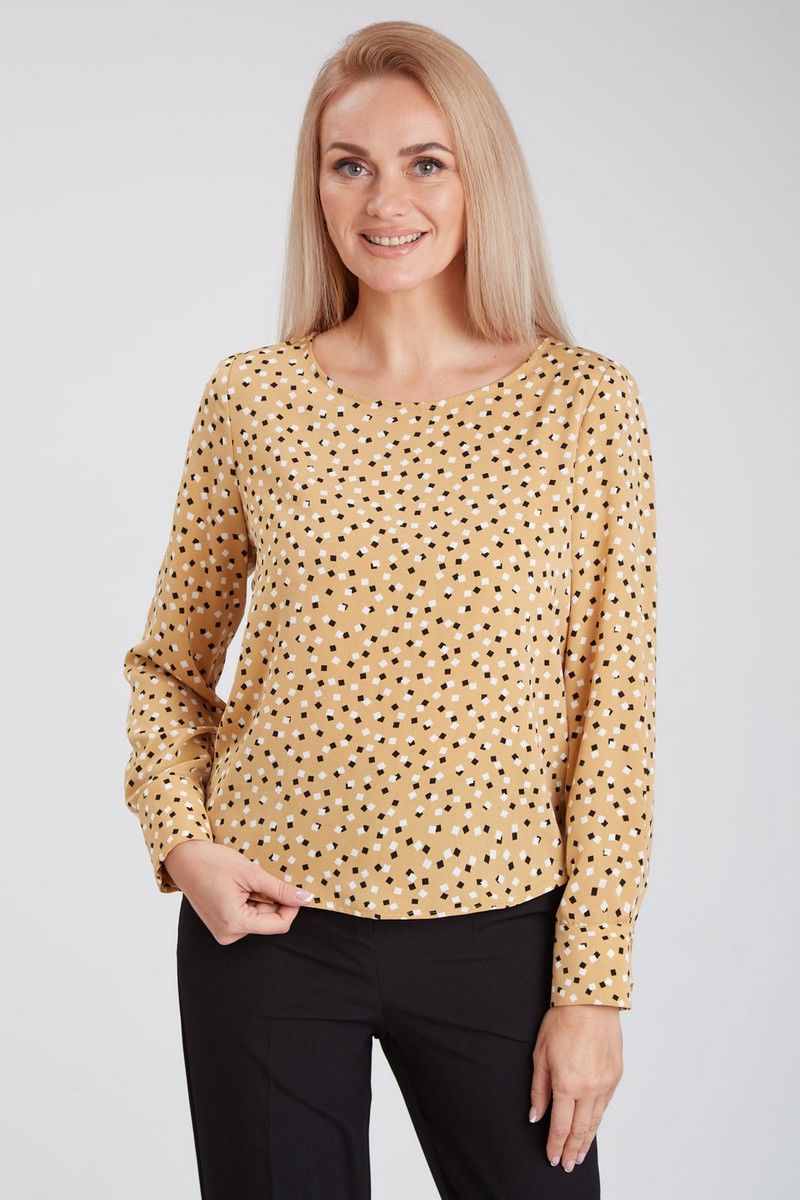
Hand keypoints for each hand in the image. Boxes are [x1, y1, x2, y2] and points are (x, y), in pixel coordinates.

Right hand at [163, 840, 314, 943]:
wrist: (184, 858)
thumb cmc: (213, 863)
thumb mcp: (251, 874)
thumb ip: (280, 889)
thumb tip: (306, 898)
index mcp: (235, 924)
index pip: (279, 925)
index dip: (291, 906)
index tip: (293, 888)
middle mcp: (228, 934)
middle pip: (268, 921)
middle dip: (271, 899)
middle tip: (257, 878)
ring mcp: (223, 931)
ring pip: (259, 917)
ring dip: (259, 899)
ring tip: (243, 882)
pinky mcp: (221, 925)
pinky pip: (246, 916)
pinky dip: (249, 901)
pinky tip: (238, 887)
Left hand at [528, 1005, 622, 1171]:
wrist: (591, 1002)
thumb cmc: (562, 1022)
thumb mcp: (540, 1055)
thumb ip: (539, 1089)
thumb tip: (536, 1114)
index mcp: (567, 1084)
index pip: (560, 1126)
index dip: (555, 1145)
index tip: (552, 1157)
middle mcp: (589, 1089)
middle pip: (580, 1129)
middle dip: (572, 1150)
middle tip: (567, 1164)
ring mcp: (605, 1084)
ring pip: (595, 1121)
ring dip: (587, 1140)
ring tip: (579, 1155)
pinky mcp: (615, 1076)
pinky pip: (605, 1105)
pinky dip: (597, 1119)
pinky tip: (592, 1127)